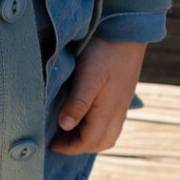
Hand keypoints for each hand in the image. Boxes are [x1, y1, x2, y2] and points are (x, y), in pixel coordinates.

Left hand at [52, 38, 144, 153]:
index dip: (69, 147)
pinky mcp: (122, 94)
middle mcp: (118, 111)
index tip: (51, 144)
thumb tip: (65, 126)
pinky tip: (85, 115)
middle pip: (101, 142)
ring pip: (108, 133)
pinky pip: (112, 121)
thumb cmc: (105, 51)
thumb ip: (78, 103)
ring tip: (70, 131)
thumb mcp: (88, 76)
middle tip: (59, 141)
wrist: (127, 31)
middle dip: (80, 147)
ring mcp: (122, 103)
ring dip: (89, 138)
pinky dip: (97, 127)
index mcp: (108, 111)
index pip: (89, 141)